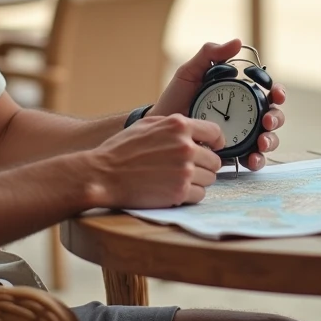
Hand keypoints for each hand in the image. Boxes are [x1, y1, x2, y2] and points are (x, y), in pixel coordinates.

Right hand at [86, 115, 223, 208]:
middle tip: (187, 168)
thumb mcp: (148, 125)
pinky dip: (190, 195)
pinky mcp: (180, 192)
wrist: (103, 175)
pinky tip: (174, 190)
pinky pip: (200, 195)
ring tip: (176, 179)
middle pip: (214, 160)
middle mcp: (185, 147)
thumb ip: (174, 126)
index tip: (213, 148)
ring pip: (209, 179)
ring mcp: (184, 170)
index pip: (215, 133)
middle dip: (204, 164)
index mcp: (178, 126)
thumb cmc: (122, 150)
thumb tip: (195, 133)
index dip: (216, 142)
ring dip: (197, 181)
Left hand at [150, 39, 287, 172]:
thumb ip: (210, 55)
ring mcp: (241, 136)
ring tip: (261, 143)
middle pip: (273, 115)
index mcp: (239, 94)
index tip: (275, 93)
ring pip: (268, 139)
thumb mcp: (190, 72)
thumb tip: (237, 42)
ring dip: (271, 140)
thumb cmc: (175, 98)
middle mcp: (245, 115)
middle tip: (267, 121)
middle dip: (276, 118)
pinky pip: (252, 159)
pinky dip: (257, 160)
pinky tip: (252, 159)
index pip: (267, 91)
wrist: (159, 128)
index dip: (278, 92)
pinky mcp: (234, 154)